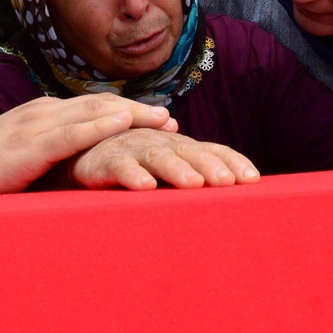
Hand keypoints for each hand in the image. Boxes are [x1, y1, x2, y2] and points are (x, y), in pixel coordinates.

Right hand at [0, 95, 177, 195]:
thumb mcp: (24, 155)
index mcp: (43, 114)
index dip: (127, 111)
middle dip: (138, 111)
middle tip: (171, 118)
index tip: (159, 118)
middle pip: (100, 104)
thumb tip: (78, 161)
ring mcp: (36, 126)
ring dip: (130, 116)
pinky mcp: (28, 146)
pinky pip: (70, 134)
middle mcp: (43, 112)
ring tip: (162, 120)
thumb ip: (50, 151)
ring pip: (91, 114)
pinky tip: (121, 124)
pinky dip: (99, 127)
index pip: (93, 107)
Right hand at [68, 128, 259, 189]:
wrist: (80, 150)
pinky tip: (146, 188)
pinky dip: (133, 176)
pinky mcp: (104, 162)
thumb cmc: (133, 162)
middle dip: (210, 165)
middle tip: (228, 183)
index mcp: (179, 146)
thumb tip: (233, 186)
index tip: (252, 179)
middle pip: (190, 152)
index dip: (231, 161)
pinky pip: (120, 167)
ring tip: (194, 185)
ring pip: (158, 157)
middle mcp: (160, 144)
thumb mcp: (167, 167)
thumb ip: (193, 173)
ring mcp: (133, 150)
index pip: (211, 150)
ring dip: (177, 170)